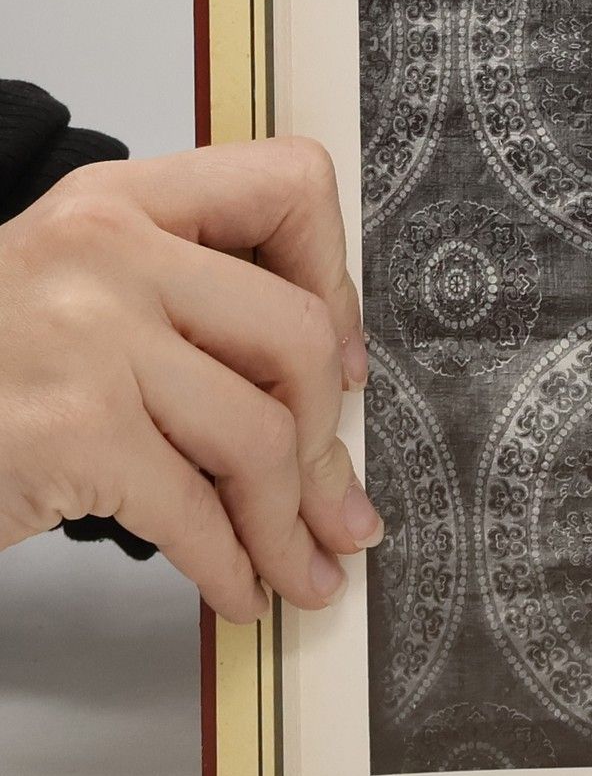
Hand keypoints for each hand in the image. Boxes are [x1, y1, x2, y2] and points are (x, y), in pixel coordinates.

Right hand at [0, 138, 378, 618]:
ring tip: (301, 567)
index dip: (335, 280)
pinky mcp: (70, 430)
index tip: (338, 358)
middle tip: (332, 501)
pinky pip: (199, 511)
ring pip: (264, 434)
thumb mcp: (77, 299)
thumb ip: (190, 313)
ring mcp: (86, 338)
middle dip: (328, 439)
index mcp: (119, 203)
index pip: (288, 186)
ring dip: (291, 524)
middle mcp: (107, 252)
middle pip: (298, 337)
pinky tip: (240, 589)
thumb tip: (335, 392)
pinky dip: (234, 566)